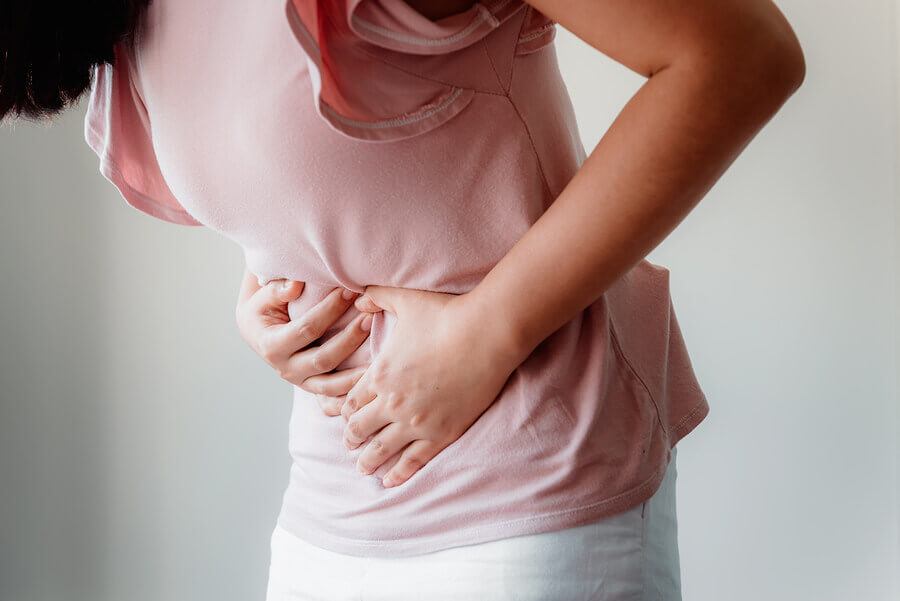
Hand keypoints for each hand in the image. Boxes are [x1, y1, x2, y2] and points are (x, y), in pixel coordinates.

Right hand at [235, 267, 373, 415]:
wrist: (258, 332)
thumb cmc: (264, 308)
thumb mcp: (262, 297)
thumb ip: (277, 290)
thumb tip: (295, 285)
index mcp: (271, 346)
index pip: (307, 328)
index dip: (330, 310)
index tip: (350, 291)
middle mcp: (286, 369)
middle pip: (323, 358)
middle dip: (349, 338)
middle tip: (370, 317)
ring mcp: (300, 382)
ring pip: (332, 385)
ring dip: (357, 373)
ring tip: (380, 356)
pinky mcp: (312, 388)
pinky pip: (334, 399)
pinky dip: (351, 396)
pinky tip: (371, 388)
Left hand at [341, 285, 520, 487]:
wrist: (487, 334)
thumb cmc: (447, 314)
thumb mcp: (405, 299)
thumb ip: (376, 297)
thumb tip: (356, 297)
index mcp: (379, 374)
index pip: (351, 401)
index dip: (344, 411)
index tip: (343, 417)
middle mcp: (392, 403)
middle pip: (361, 428)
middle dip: (353, 437)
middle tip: (350, 444)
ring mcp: (416, 422)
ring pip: (382, 450)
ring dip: (369, 461)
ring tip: (363, 469)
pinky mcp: (442, 434)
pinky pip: (413, 461)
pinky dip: (399, 473)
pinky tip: (390, 481)